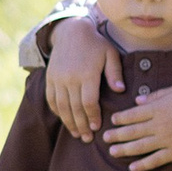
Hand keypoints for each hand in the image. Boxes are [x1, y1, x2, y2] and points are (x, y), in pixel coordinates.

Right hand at [45, 18, 123, 143]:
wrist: (71, 31)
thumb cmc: (95, 44)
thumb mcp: (110, 54)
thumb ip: (115, 72)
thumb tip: (121, 90)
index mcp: (87, 73)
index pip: (89, 101)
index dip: (92, 116)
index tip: (97, 127)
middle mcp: (70, 78)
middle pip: (74, 108)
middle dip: (81, 125)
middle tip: (87, 138)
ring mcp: (58, 78)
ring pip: (62, 106)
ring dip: (69, 122)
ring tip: (76, 134)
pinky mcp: (50, 78)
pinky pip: (51, 99)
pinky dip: (57, 111)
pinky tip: (65, 120)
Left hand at [103, 85, 171, 170]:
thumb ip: (155, 95)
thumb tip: (137, 101)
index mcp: (158, 109)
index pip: (133, 114)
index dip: (121, 118)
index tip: (112, 120)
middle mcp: (158, 125)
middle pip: (133, 131)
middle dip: (117, 134)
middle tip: (104, 137)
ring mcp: (166, 140)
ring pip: (140, 146)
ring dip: (124, 149)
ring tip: (112, 151)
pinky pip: (156, 160)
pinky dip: (143, 164)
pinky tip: (132, 167)